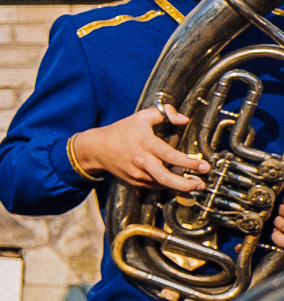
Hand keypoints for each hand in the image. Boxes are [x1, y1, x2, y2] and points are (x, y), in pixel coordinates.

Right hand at [73, 104, 205, 190]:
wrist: (96, 148)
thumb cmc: (121, 131)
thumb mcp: (142, 117)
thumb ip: (165, 114)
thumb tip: (183, 119)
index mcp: (146, 143)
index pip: (171, 156)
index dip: (189, 163)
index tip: (204, 166)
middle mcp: (142, 161)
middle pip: (166, 178)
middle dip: (186, 184)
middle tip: (201, 184)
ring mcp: (138, 173)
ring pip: (162, 184)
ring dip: (179, 186)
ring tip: (194, 185)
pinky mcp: (135, 181)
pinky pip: (154, 185)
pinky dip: (166, 184)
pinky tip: (176, 182)